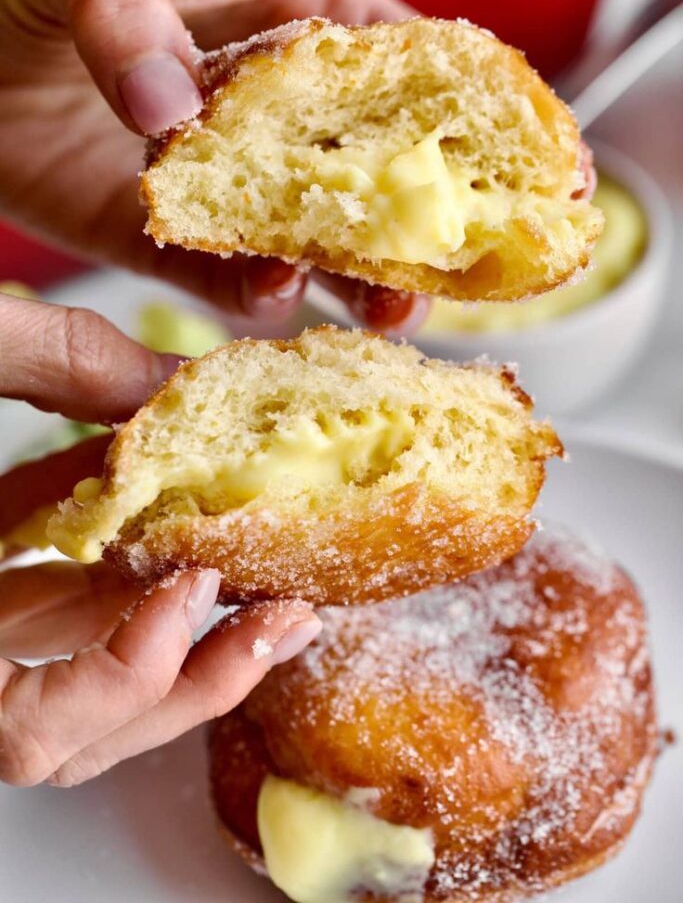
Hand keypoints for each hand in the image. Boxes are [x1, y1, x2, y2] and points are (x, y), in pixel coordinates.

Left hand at [0, 0, 426, 334]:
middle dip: (412, 222)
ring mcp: (227, 175)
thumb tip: (172, 110)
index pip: (396, 62)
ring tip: (387, 313)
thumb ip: (124, 7)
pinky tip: (273, 301)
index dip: (457, 115)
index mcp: (287, 8)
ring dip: (352, 275)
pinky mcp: (172, 233)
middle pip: (369, 167)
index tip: (506, 172)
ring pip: (312, 234)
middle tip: (436, 273)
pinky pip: (224, 273)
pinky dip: (252, 293)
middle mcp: (272, 103)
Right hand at [0, 291, 321, 785]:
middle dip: (183, 676)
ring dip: (163, 628)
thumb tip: (169, 379)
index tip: (191, 593)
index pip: (20, 726)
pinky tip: (160, 513)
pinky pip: (32, 602)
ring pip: (58, 671)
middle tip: (280, 619)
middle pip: (65, 725)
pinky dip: (99, 567)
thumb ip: (38, 356)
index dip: (118, 680)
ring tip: (266, 584)